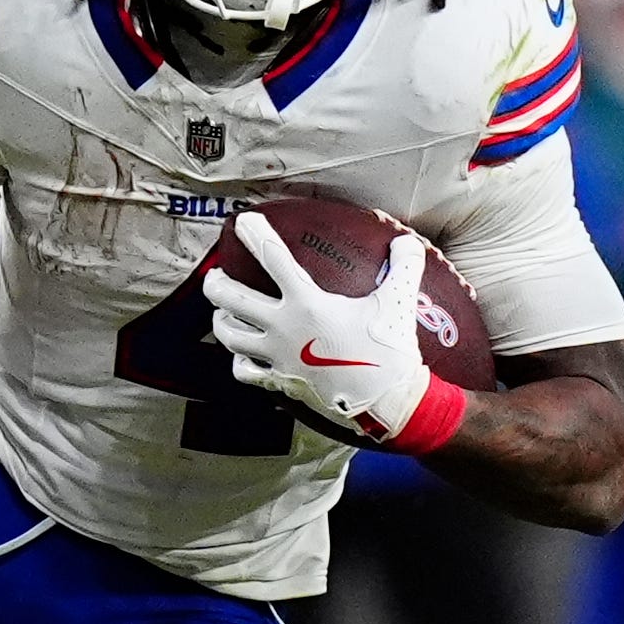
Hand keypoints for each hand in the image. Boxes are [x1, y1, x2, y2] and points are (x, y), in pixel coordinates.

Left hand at [204, 216, 434, 442]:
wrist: (387, 403)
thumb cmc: (390, 351)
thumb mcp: (399, 301)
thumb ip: (404, 265)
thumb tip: (406, 241)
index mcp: (307, 303)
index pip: (272, 257)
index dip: (253, 233)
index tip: (242, 220)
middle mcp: (284, 328)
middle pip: (231, 298)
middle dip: (216, 282)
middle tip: (216, 274)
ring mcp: (277, 357)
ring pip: (229, 335)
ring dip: (221, 320)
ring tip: (221, 312)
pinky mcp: (280, 382)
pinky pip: (244, 371)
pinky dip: (238, 360)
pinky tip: (242, 355)